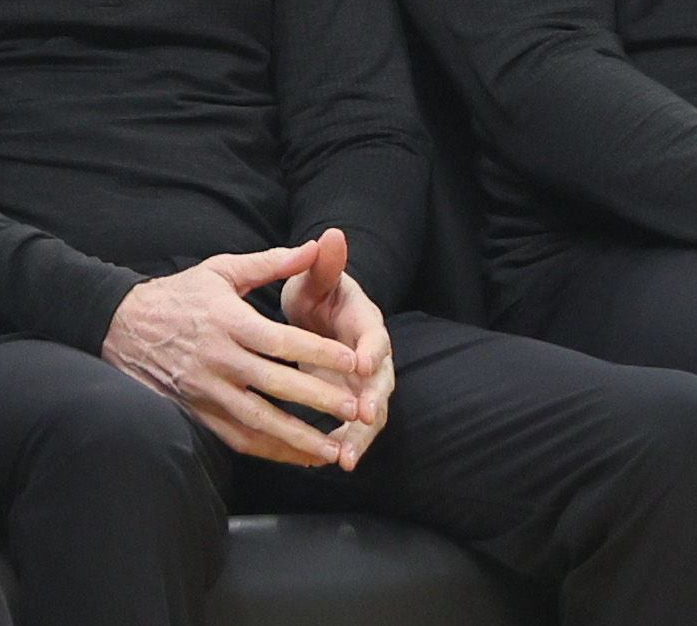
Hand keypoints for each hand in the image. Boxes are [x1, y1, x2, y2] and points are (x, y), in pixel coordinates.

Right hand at [103, 241, 362, 467]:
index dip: (318, 352)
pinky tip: (299, 456)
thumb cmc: (179, 295)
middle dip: (319, 399)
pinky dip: (271, 450)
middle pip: (276, 385)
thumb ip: (270, 262)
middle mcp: (218, 359)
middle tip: (356, 410)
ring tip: (334, 448)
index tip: (353, 361)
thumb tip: (315, 247)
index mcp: (228, 321)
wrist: (122, 326)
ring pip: (259, 421)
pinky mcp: (198, 412)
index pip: (281, 340)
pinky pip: (238, 438)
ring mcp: (207, 391)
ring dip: (298, 439)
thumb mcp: (221, 270)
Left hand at [280, 229, 393, 471]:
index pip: (374, 336)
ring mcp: (362, 382)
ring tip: (346, 458)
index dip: (371, 350)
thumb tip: (332, 234)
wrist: (318, 310)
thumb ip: (325, 262)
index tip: (363, 363)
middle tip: (363, 419)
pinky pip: (351, 426)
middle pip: (380, 382)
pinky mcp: (349, 400)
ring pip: (370, 412)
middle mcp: (371, 354)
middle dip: (373, 402)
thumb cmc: (317, 289)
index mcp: (365, 321)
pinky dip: (344, 443)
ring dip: (360, 435)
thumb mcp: (317, 275)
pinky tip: (329, 462)